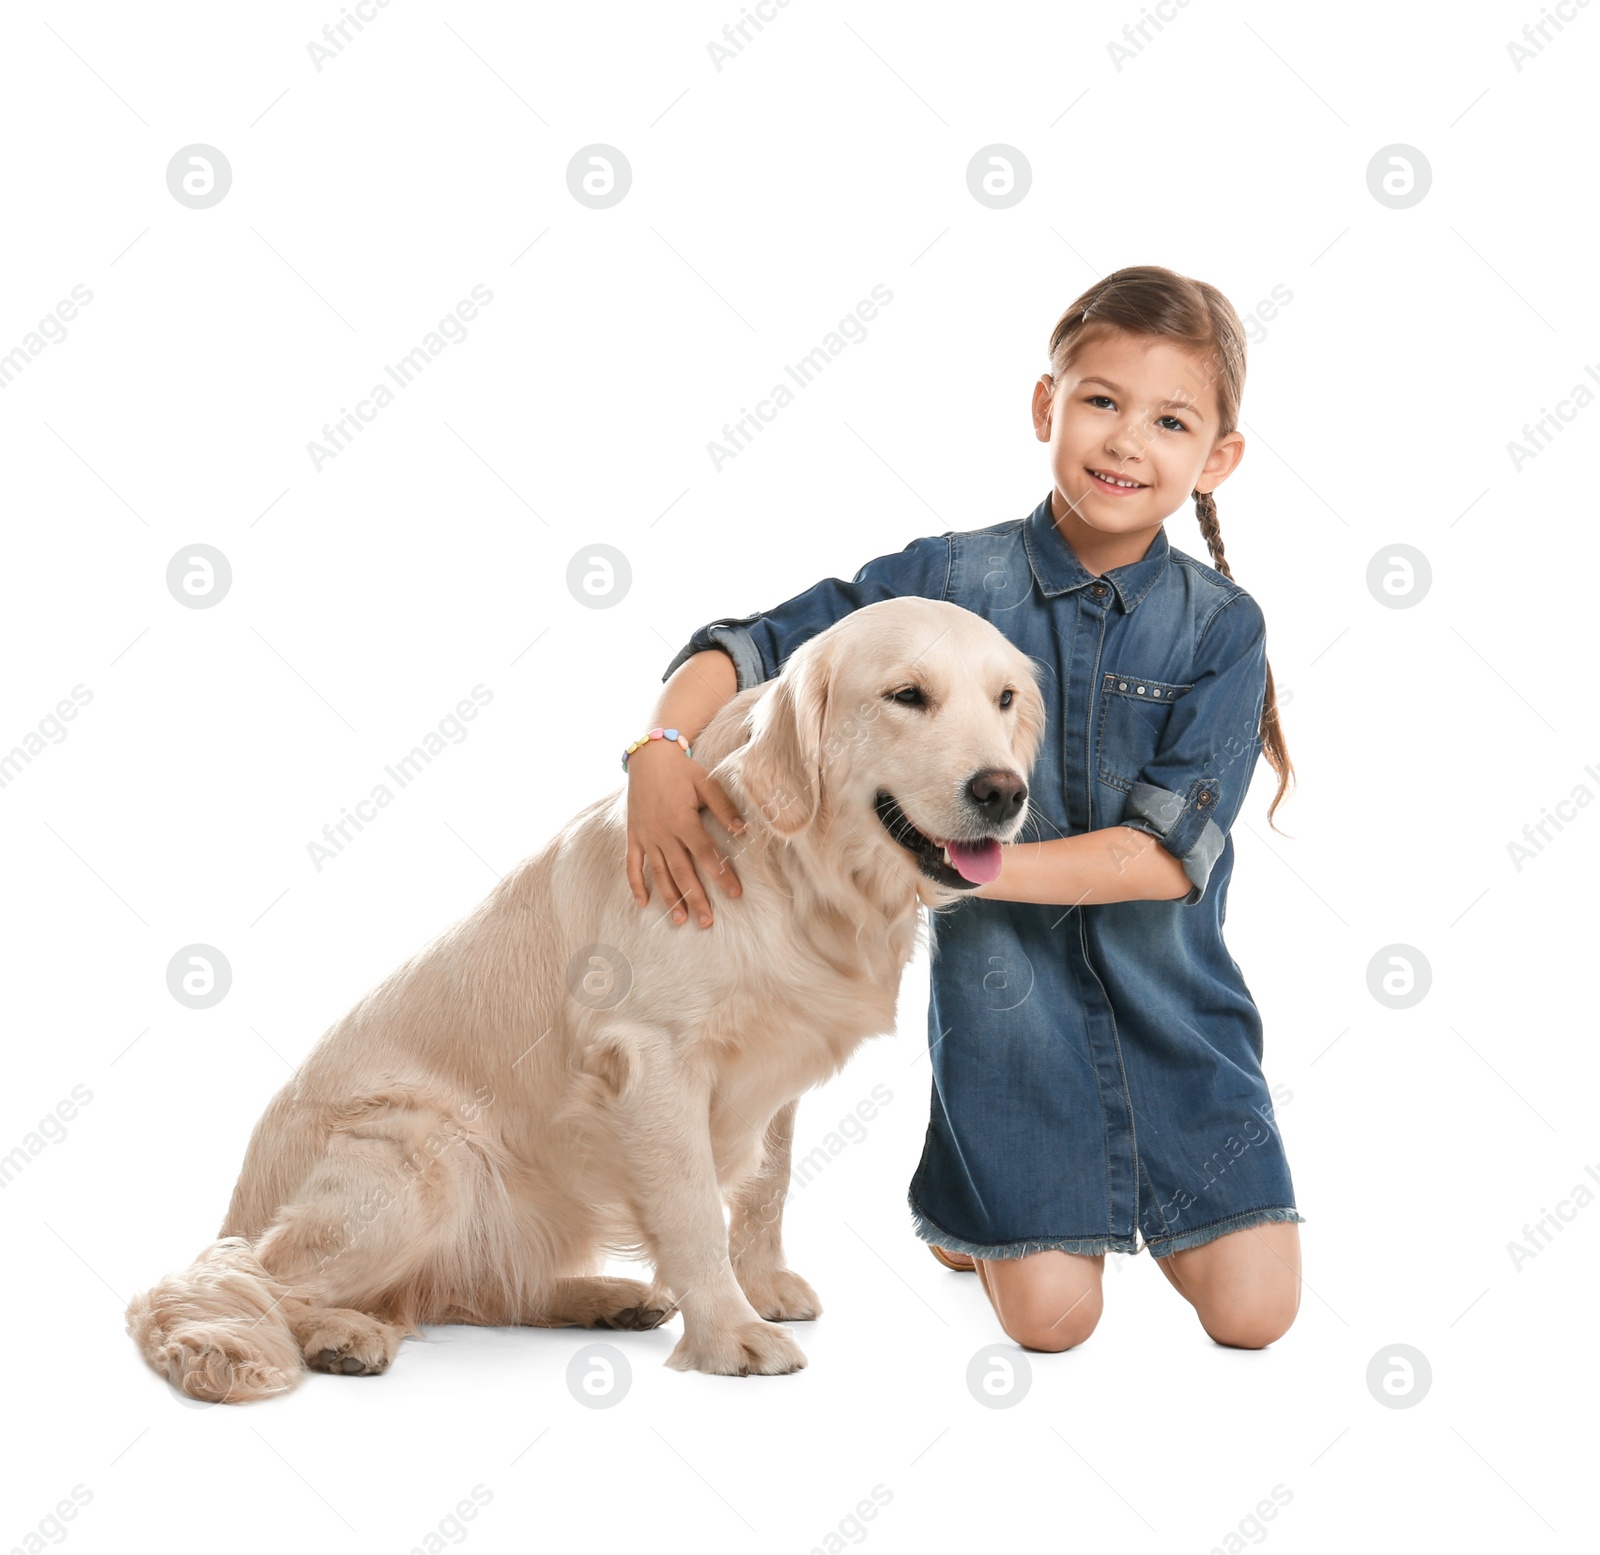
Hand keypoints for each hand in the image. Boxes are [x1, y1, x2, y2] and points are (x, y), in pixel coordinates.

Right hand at [625, 741, 745, 926]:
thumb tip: (742, 830)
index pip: (706, 854)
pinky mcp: (633, 835)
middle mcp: (663, 833)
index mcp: (683, 821)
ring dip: (669, 898)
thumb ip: (723, 807)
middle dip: (696, 898)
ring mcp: (646, 836)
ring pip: (659, 873)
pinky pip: (632, 864)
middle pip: (682, 872)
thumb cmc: (682, 770)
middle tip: (707, 921)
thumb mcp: (706, 783)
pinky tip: (643, 903)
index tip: (735, 893)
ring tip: (681, 920)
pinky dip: (636, 884)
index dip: (721, 875)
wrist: (648, 757)